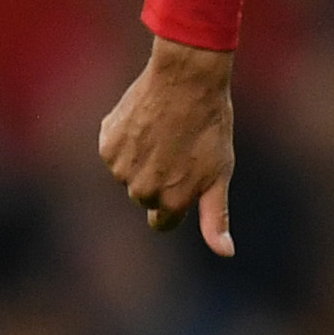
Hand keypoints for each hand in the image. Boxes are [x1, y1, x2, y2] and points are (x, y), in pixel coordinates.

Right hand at [97, 36, 238, 256]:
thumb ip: (216, 218)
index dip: (175, 201)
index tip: (185, 177)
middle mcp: (142, 192)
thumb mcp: (220, 174)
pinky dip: (126, 140)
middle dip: (161, 179)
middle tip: (179, 148)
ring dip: (143, 159)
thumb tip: (226, 253)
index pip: (162, 222)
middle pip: (146, 197)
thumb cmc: (210, 127)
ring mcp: (121, 168)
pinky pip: (114, 152)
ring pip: (128, 174)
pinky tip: (146, 121)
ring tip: (165, 132)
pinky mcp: (107, 144)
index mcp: (171, 202)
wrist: (187, 80)